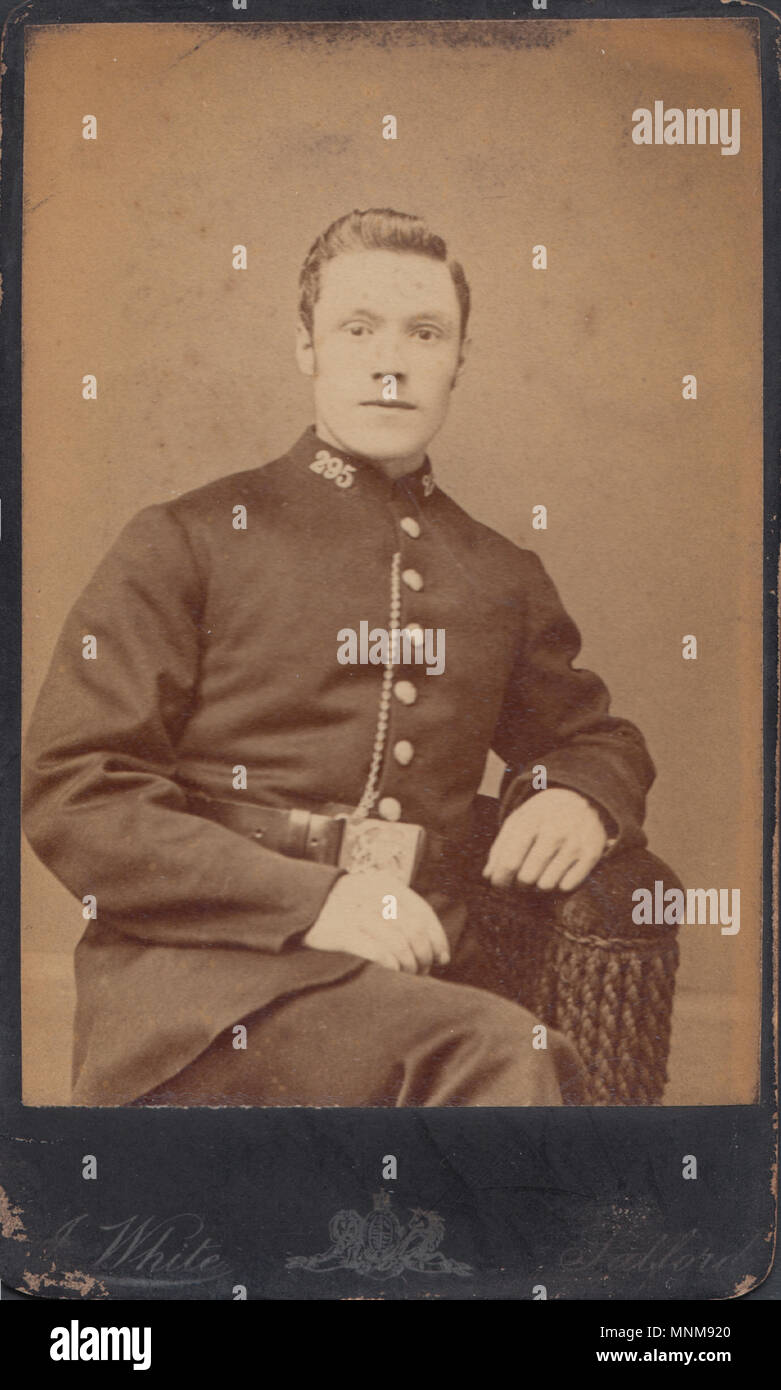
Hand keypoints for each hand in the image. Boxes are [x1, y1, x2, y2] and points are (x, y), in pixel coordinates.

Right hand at [303, 871, 450, 973]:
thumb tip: (435, 947)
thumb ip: (401, 912)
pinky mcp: (340, 932)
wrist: (301, 897)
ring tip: (409, 973)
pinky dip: (390, 962)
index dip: (437, 938)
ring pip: (398, 942)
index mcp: (387, 885)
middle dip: (424, 955)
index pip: (423, 913)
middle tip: (423, 970)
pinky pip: (375, 950)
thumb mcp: (374, 894)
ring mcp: (356, 913)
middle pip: (414, 931)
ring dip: (409, 963)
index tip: (442, 958)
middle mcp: (374, 896)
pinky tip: (394, 970)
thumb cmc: (345, 903)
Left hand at [482, 788, 607, 892]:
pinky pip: (567, 886)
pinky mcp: (592, 854)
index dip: (501, 879)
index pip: (510, 862)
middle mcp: (555, 831)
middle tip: (521, 878)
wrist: (581, 798)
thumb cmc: (542, 815)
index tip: (499, 884)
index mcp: (531, 821)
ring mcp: (575, 843)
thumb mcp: (518, 821)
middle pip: (527, 877)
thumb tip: (488, 876)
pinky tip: (558, 872)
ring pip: (546, 885)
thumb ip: (500, 847)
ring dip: (538, 885)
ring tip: (539, 874)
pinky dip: (559, 884)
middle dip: (519, 883)